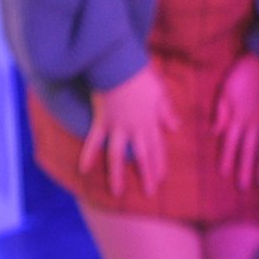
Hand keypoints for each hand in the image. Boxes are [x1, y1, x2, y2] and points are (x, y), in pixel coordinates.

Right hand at [82, 61, 178, 196]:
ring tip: (118, 192)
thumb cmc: (142, 76)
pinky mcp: (101, 121)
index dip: (160, 162)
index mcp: (150, 121)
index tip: (162, 178)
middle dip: (147, 174)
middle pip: (142, 155)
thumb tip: (175, 127)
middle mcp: (135, 128)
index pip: (157, 146)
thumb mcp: (160, 93)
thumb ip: (166, 112)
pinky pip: (94, 141)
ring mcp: (117, 127)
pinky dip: (88, 154)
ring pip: (118, 155)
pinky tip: (83, 169)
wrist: (120, 66)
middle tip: (150, 193)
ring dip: (118, 174)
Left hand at [211, 52, 258, 190]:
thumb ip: (221, 111)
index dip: (228, 159)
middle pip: (249, 150)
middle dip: (246, 169)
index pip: (231, 143)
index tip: (226, 174)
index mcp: (238, 116)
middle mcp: (255, 122)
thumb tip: (213, 132)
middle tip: (245, 188)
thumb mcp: (225, 88)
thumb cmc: (246, 69)